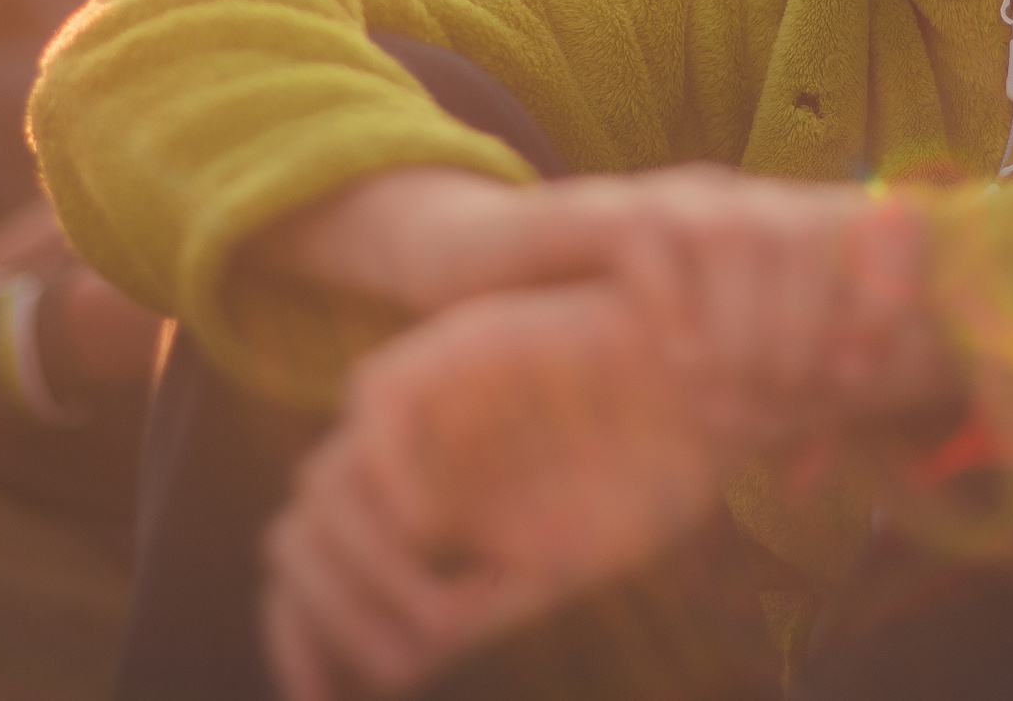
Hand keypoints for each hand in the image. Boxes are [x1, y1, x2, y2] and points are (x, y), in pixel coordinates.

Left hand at [263, 281, 731, 700]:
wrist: (716, 388)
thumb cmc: (646, 473)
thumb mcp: (549, 564)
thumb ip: (471, 606)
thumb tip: (392, 664)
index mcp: (421, 508)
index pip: (312, 574)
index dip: (298, 640)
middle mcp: (404, 459)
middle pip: (296, 537)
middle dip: (318, 617)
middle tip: (392, 669)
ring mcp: (425, 404)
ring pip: (322, 482)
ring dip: (363, 566)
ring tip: (432, 620)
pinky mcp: (459, 344)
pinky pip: (378, 402)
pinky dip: (388, 470)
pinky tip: (427, 525)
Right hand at [547, 169, 962, 451]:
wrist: (514, 269)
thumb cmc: (626, 326)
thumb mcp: (708, 363)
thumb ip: (759, 408)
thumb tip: (806, 484)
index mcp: (777, 228)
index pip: (862, 228)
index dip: (876, 296)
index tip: (859, 375)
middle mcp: (735, 200)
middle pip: (800, 235)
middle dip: (802, 326)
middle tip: (780, 399)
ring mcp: (673, 198)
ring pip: (736, 236)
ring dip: (741, 322)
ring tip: (725, 392)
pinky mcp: (609, 210)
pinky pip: (654, 243)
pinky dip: (676, 305)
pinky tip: (678, 360)